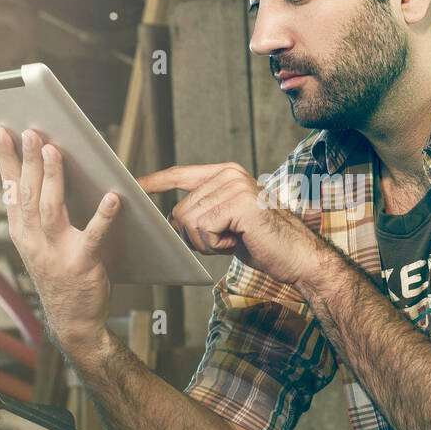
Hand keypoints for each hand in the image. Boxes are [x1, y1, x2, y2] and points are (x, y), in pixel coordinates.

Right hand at [0, 125, 118, 350]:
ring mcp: (56, 253)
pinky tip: (112, 197)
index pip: (10, 188)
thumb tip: (39, 167)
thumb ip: (36, 210)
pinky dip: (103, 216)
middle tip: (30, 131)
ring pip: (50, 209)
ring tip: (54, 151)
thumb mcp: (37, 243)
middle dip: (27, 160)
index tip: (0, 129)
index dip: (5, 158)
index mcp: (21, 232)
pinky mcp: (83, 264)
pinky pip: (94, 236)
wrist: (73, 322)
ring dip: (52, 178)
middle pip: (28, 193)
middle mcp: (33, 241)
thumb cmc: (59, 274)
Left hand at [137, 162, 323, 286]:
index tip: (134, 185)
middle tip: (226, 239)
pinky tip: (238, 240)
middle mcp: (229, 174)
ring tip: (235, 239)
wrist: (296, 256)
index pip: (180, 174)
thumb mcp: (225, 222)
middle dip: (196, 235)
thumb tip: (171, 218)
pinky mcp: (239, 203)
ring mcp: (235, 186)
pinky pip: (203, 230)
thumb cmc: (262, 242)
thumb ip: (202, 211)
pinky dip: (217, 245)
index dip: (155, 181)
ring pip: (189, 222)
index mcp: (225, 173)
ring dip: (207, 242)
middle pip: (180, 210)